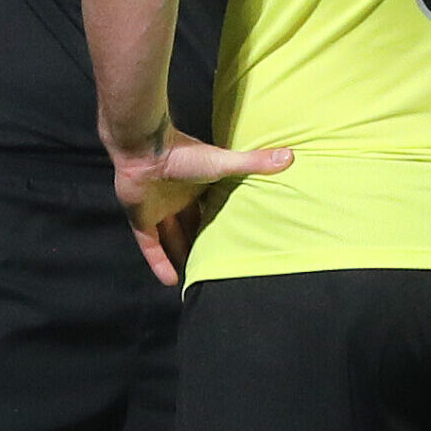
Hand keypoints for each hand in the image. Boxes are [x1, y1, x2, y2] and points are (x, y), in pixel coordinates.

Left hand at [112, 129, 292, 285]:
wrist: (144, 149)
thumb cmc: (183, 154)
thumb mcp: (223, 162)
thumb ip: (253, 163)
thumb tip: (289, 157)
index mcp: (198, 183)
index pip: (210, 207)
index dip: (220, 222)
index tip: (234, 239)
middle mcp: (177, 197)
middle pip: (191, 225)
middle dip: (200, 242)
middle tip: (215, 264)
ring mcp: (158, 208)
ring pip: (171, 237)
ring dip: (181, 255)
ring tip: (195, 278)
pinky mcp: (141, 219)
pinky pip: (151, 246)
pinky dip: (159, 263)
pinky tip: (171, 281)